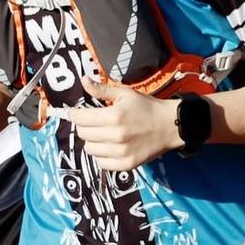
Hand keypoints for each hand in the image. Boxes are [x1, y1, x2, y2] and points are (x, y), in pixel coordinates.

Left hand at [64, 76, 182, 171]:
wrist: (170, 126)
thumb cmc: (147, 107)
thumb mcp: (125, 94)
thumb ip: (101, 89)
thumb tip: (83, 80)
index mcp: (114, 116)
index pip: (80, 118)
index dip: (74, 114)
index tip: (75, 112)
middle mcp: (116, 136)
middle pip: (83, 134)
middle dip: (84, 126)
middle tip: (93, 122)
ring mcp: (121, 152)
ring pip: (89, 149)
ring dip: (92, 141)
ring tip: (102, 135)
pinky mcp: (126, 164)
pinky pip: (101, 163)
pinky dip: (101, 155)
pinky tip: (109, 147)